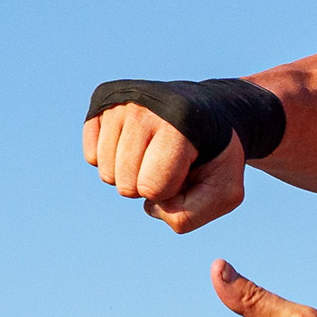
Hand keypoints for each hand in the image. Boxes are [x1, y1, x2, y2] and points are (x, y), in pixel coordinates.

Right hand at [83, 103, 244, 232]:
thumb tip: (150, 206)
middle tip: (169, 164)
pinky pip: (91, 155)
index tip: (186, 171)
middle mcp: (146, 107)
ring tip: (154, 154)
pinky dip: (112, 161)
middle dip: (148, 186)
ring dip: (130, 175)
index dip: (170, 191)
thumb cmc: (215, 156)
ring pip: (105, 173)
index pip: (153, 186)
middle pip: (125, 184)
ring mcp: (121, 102)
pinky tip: (136, 146)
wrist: (208, 114)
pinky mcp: (102, 103)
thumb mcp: (225, 190)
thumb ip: (193, 214)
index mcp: (181, 123)